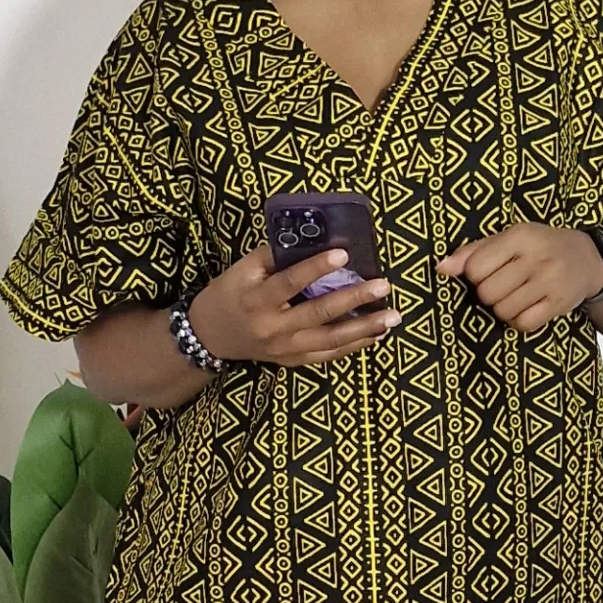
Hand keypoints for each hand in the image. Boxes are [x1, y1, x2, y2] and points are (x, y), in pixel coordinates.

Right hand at [187, 245, 400, 368]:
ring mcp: (285, 349)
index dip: (316, 268)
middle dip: (354, 299)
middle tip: (383, 286)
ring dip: (365, 329)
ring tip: (392, 316)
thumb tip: (312, 241)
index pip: (290, 283)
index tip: (344, 254)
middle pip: (319, 313)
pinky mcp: (293, 361)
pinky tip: (377, 334)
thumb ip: (273, 257)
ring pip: (330, 340)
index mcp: (257, 300)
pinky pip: (328, 355)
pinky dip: (354, 345)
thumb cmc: (228, 295)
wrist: (210, 337)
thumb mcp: (241, 270)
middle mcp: (273, 328)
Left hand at [437, 222, 602, 333]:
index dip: (475, 275)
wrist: (588, 259)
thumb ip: (474, 252)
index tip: (488, 271)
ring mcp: (550, 282)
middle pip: (487, 293)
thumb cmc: (539, 247)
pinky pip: (523, 324)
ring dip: (503, 308)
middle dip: (489, 294)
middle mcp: (537, 258)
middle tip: (504, 285)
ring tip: (516, 295)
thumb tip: (441, 268)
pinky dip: (519, 321)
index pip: (476, 267)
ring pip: (503, 311)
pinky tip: (527, 307)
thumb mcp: (510, 239)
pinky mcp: (559, 304)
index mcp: (521, 236)